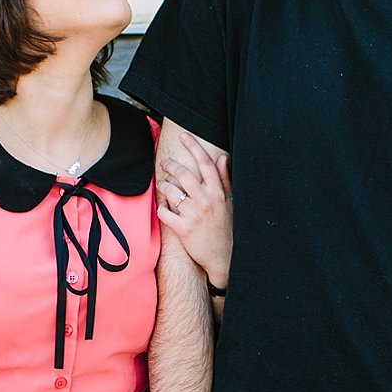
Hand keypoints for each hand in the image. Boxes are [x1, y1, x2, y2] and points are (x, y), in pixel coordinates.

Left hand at [157, 139, 231, 291]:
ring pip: (171, 191)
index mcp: (218, 192)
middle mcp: (206, 201)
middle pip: (184, 174)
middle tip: (164, 163)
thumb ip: (224, 179)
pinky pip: (165, 212)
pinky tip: (163, 206)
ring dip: (163, 185)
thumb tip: (222, 158)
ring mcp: (194, 215)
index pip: (205, 163)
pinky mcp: (183, 229)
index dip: (194, 146)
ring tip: (162, 184)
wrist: (224, 256)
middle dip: (170, 165)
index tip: (183, 135)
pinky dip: (161, 207)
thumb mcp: (230, 202)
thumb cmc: (227, 226)